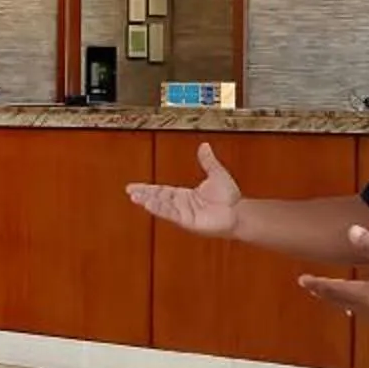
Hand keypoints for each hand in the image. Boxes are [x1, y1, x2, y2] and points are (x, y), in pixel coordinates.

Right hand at [126, 143, 240, 236]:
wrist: (239, 212)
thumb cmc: (229, 198)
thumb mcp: (216, 174)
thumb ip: (207, 161)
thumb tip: (204, 146)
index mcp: (184, 195)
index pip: (162, 190)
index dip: (148, 188)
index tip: (134, 187)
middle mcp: (181, 205)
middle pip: (158, 198)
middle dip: (143, 195)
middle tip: (129, 192)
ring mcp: (183, 214)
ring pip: (162, 206)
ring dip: (148, 201)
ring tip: (135, 197)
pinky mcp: (187, 221)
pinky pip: (171, 214)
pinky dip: (160, 209)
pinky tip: (149, 204)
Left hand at [300, 226, 368, 323]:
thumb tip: (351, 230)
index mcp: (364, 293)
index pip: (333, 288)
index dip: (317, 283)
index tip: (302, 280)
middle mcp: (367, 308)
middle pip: (338, 300)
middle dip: (323, 292)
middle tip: (310, 286)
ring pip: (350, 308)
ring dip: (337, 300)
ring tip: (329, 296)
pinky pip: (364, 313)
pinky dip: (354, 308)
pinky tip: (357, 309)